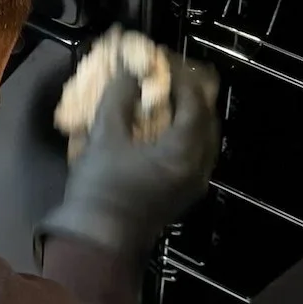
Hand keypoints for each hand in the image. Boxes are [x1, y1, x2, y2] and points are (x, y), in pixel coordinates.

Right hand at [36, 58, 219, 271]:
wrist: (96, 240)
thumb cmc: (100, 188)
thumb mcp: (105, 136)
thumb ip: (119, 98)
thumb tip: (129, 74)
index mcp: (183, 153)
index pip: (194, 105)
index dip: (181, 79)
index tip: (164, 62)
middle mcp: (197, 169)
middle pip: (206, 122)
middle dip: (191, 96)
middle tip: (172, 76)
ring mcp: (192, 185)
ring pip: (202, 141)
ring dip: (189, 116)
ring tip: (168, 98)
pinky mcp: (181, 195)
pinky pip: (193, 156)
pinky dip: (183, 136)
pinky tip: (162, 128)